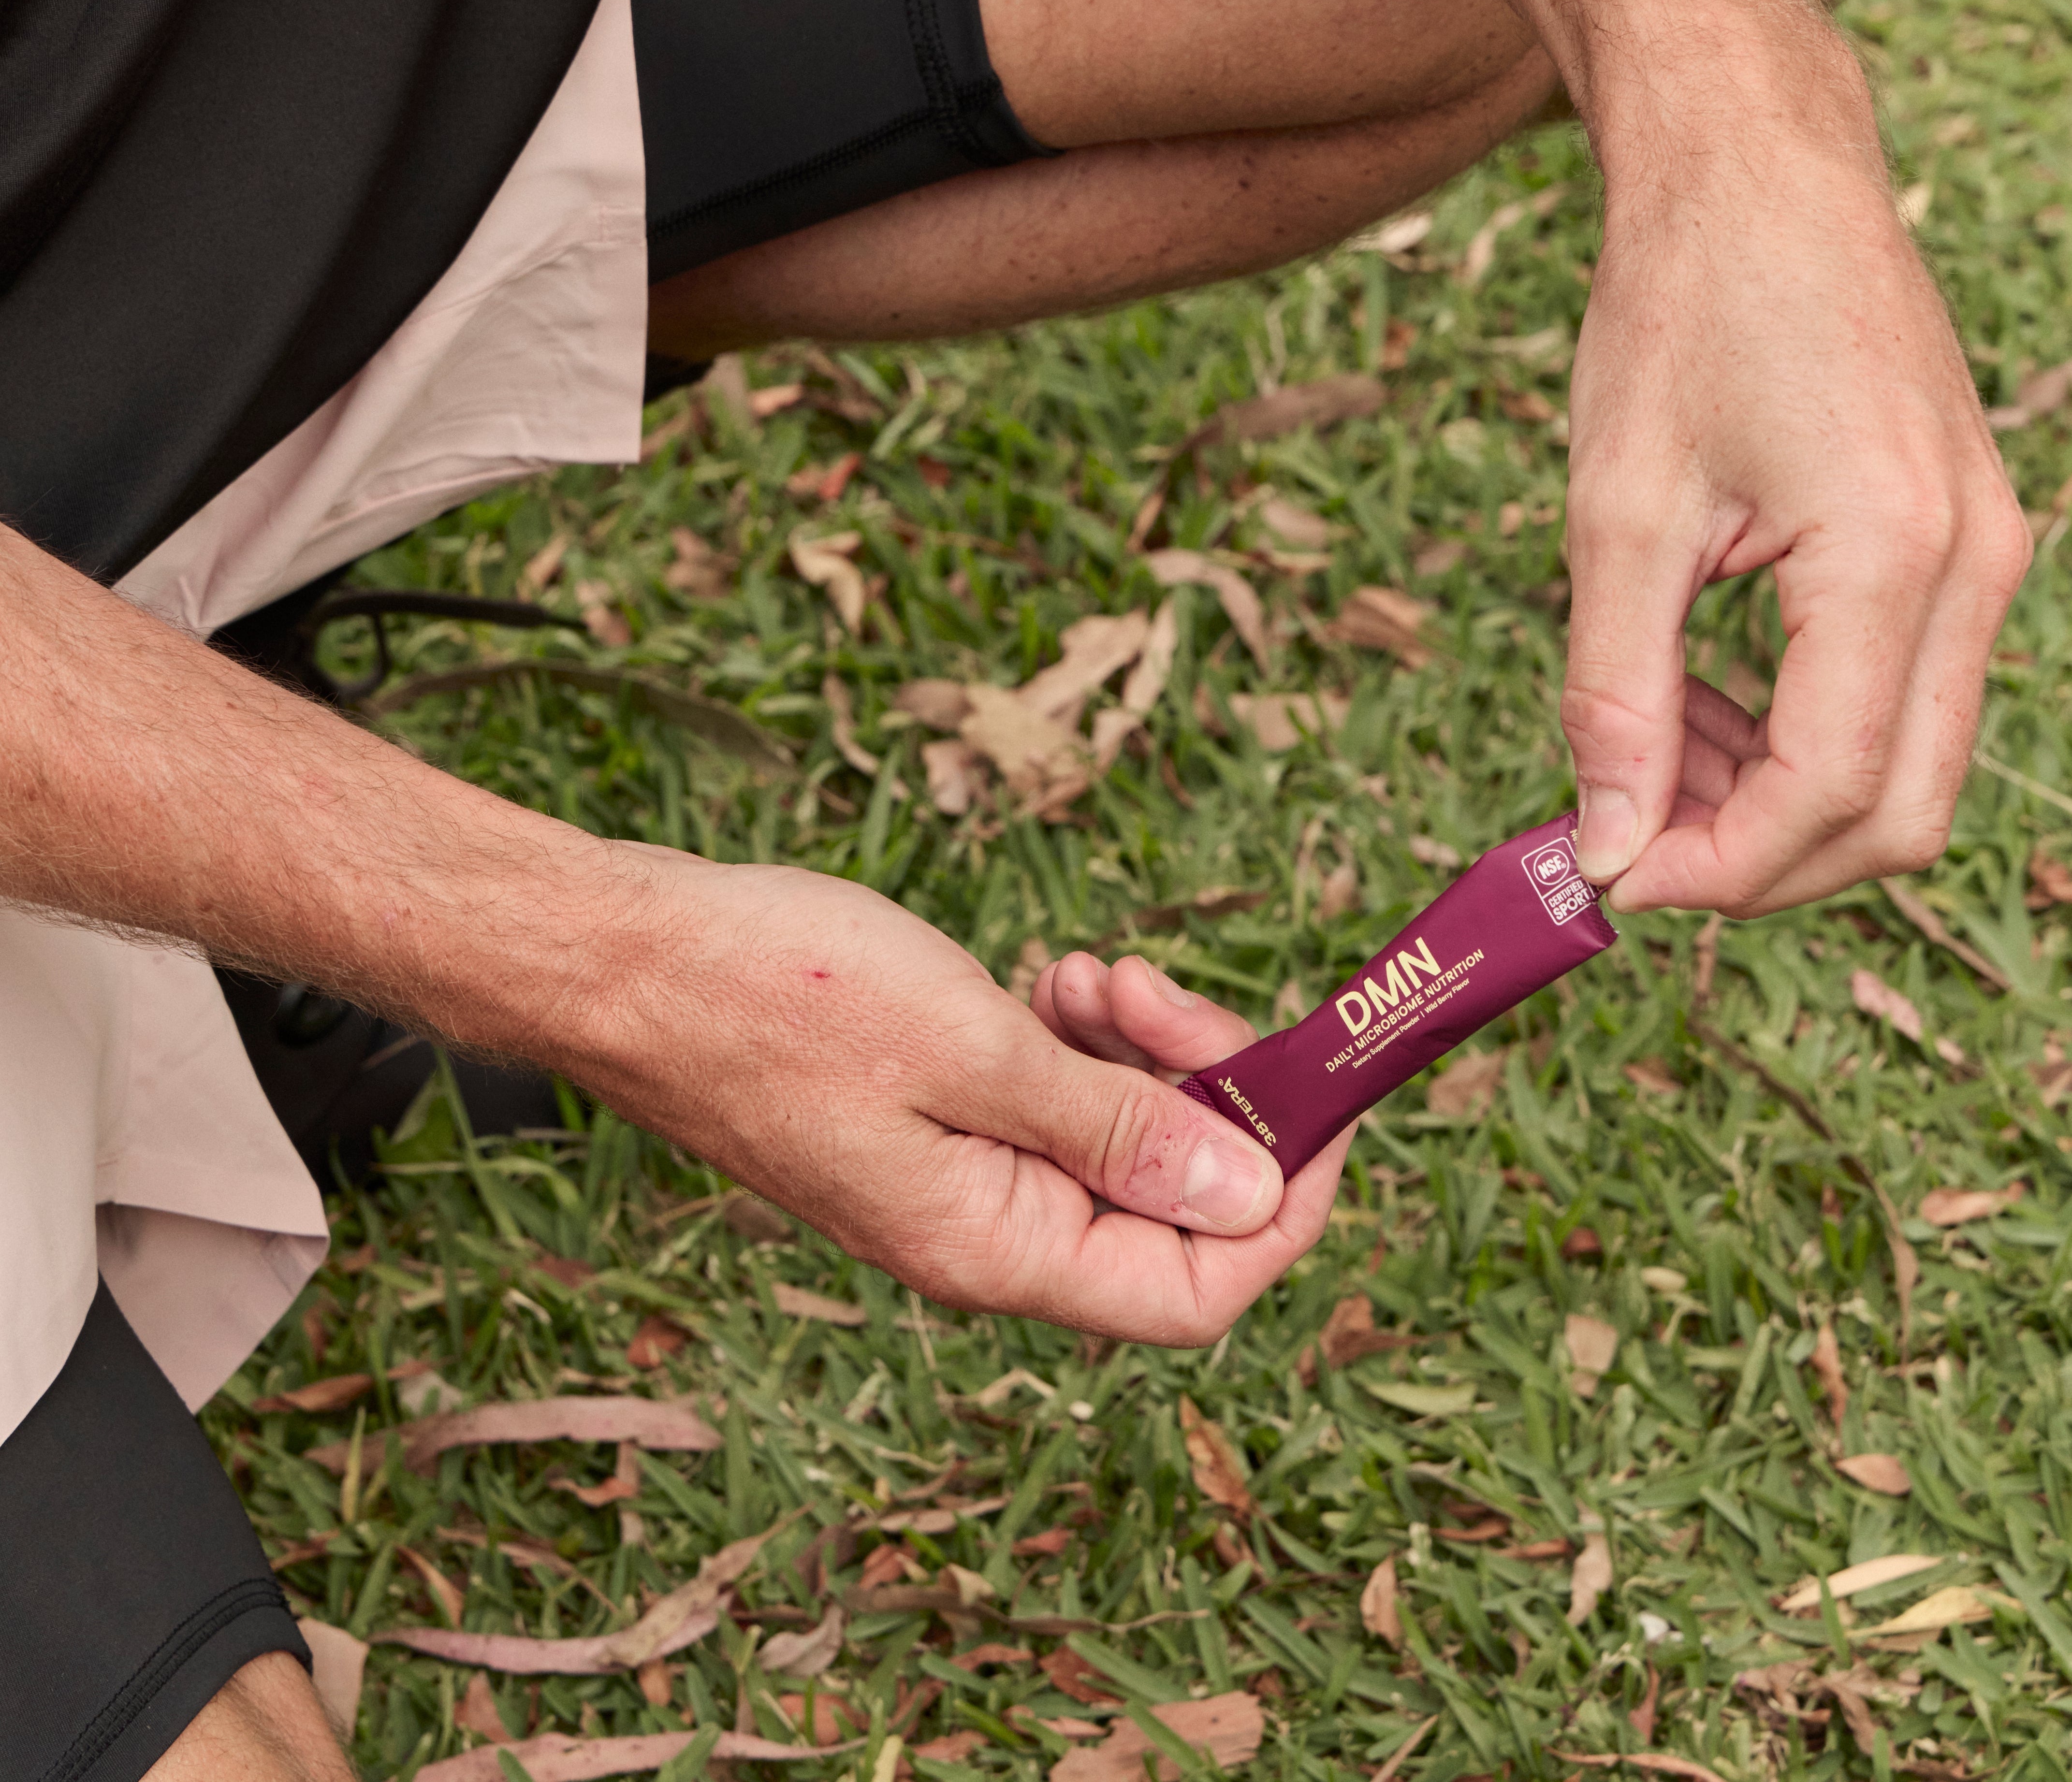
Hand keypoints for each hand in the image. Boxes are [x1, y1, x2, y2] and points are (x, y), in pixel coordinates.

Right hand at [573, 853, 1347, 1342]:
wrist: (626, 958)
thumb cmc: (771, 995)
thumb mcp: (969, 1048)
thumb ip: (1116, 1130)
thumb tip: (1253, 1195)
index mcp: (996, 1250)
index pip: (1201, 1289)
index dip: (1285, 1201)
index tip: (1312, 1090)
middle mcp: (986, 1234)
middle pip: (1171, 1207)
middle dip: (1205, 1093)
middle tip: (1153, 990)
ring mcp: (959, 1175)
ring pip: (1116, 1141)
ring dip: (1136, 1052)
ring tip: (1085, 971)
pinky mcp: (935, 1118)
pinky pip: (1053, 1101)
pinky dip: (1074, 1038)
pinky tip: (1044, 979)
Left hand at [1561, 136, 2031, 915]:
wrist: (1755, 173)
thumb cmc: (1680, 312)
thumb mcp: (1619, 515)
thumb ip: (1618, 696)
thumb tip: (1611, 846)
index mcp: (1895, 555)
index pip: (1827, 794)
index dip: (1714, 868)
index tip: (1607, 874)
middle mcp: (1975, 564)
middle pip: (1896, 812)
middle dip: (1758, 860)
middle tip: (1626, 835)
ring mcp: (1984, 553)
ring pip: (1907, 767)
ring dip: (1777, 802)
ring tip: (1652, 751)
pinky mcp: (1958, 542)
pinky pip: (1903, 695)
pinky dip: (1806, 734)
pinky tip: (1707, 702)